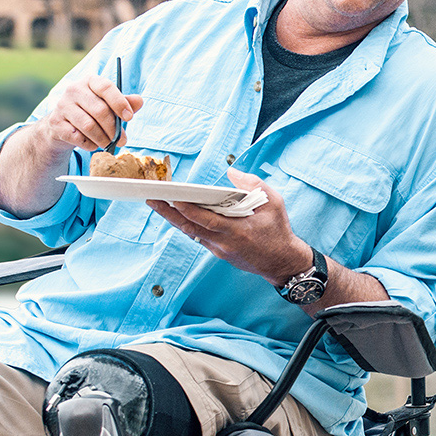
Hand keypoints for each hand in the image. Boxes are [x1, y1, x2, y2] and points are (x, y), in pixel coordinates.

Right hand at [39, 73, 143, 154]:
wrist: (62, 125)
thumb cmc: (91, 112)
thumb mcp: (108, 105)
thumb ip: (124, 102)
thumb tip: (139, 101)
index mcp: (90, 81)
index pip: (106, 87)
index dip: (119, 103)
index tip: (129, 118)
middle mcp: (74, 90)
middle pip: (100, 110)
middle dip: (114, 129)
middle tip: (122, 140)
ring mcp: (62, 105)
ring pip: (89, 126)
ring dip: (103, 139)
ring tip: (108, 144)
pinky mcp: (56, 122)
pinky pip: (77, 137)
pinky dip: (89, 144)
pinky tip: (93, 144)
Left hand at [148, 168, 312, 285]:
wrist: (283, 262)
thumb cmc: (279, 231)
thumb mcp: (274, 202)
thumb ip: (253, 184)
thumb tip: (231, 173)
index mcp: (236, 230)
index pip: (203, 218)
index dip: (185, 208)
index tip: (170, 197)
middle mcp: (224, 243)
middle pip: (189, 227)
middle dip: (168, 213)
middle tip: (152, 199)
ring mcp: (220, 250)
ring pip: (192, 233)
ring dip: (175, 219)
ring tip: (160, 205)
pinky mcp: (220, 254)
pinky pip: (200, 237)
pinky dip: (189, 225)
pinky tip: (180, 215)